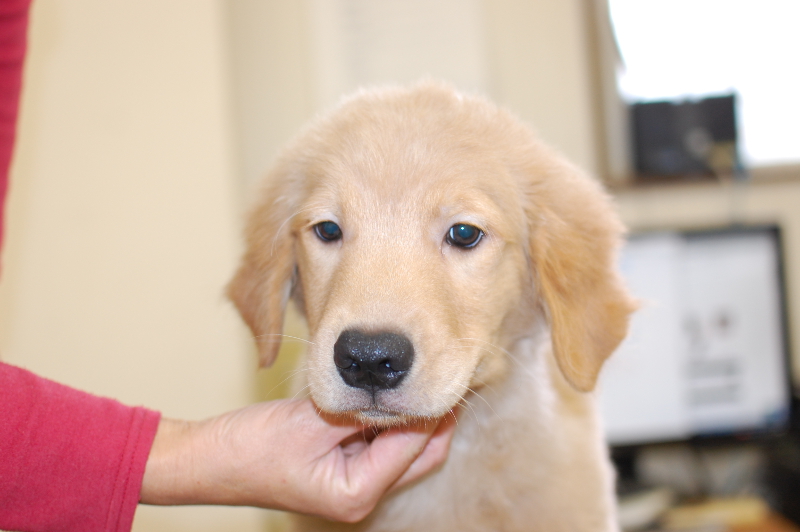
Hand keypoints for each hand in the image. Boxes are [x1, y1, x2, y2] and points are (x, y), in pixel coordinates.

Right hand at [140, 399, 456, 521]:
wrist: (208, 459)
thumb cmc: (252, 445)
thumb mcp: (312, 420)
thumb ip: (360, 409)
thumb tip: (405, 392)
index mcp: (357, 493)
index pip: (413, 447)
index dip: (430, 410)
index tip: (444, 373)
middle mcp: (360, 497)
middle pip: (418, 457)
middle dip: (431, 418)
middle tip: (443, 375)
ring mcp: (352, 487)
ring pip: (402, 452)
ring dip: (410, 419)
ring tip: (421, 379)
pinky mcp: (342, 472)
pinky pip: (378, 447)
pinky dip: (386, 423)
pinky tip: (388, 395)